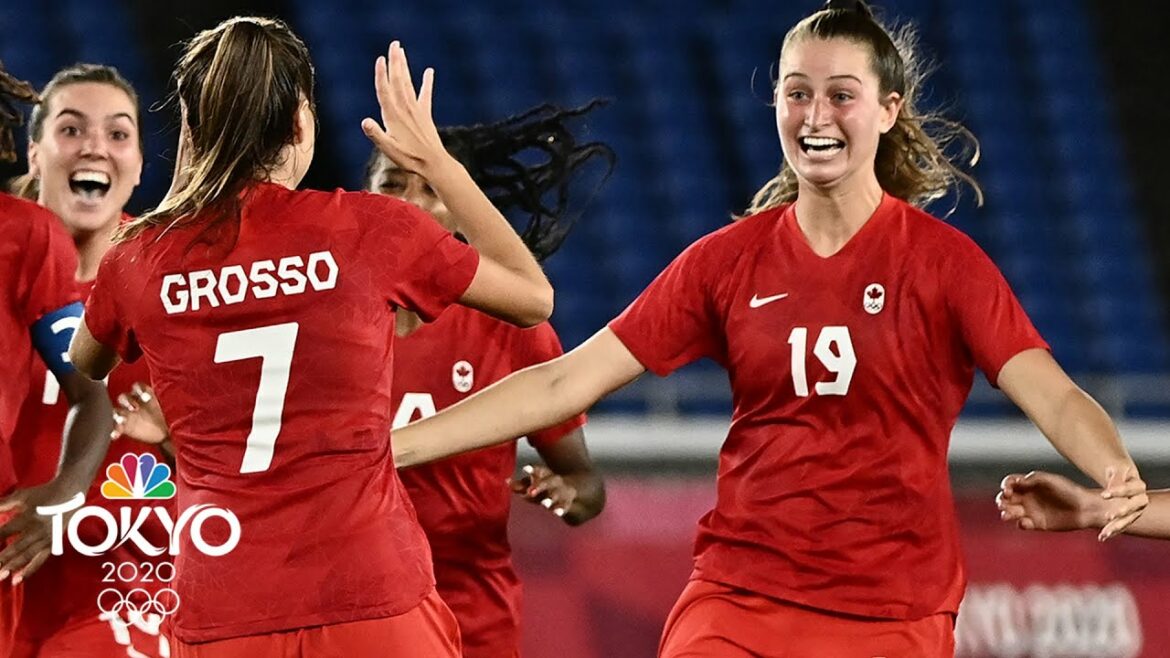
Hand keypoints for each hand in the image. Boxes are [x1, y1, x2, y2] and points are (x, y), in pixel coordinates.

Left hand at [0, 484, 82, 583]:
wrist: (70, 493)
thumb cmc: (43, 493)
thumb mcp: (22, 496)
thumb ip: (3, 504)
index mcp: (27, 517)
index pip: (4, 532)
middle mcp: (37, 530)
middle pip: (14, 548)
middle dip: (0, 559)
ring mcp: (46, 538)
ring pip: (26, 556)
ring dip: (12, 567)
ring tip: (0, 576)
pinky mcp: (52, 544)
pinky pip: (40, 560)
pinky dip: (29, 570)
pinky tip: (17, 579)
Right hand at [112, 382, 167, 444]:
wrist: (169, 433)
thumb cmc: (171, 416)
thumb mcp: (172, 406)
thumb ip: (171, 399)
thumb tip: (179, 394)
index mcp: (147, 395)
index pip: (137, 386)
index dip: (139, 389)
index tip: (145, 397)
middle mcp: (136, 403)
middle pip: (123, 397)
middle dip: (127, 401)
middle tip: (134, 408)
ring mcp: (129, 415)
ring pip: (117, 410)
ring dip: (118, 414)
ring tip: (122, 420)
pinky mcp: (125, 427)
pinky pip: (116, 426)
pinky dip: (114, 430)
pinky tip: (115, 434)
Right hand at [361, 41, 447, 177]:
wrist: (434, 164)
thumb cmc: (409, 159)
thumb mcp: (389, 149)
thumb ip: (376, 135)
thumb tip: (365, 122)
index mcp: (393, 115)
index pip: (384, 90)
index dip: (381, 74)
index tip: (380, 59)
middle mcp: (405, 108)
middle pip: (398, 80)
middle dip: (395, 62)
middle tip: (393, 44)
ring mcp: (416, 110)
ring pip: (408, 83)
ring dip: (404, 66)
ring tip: (401, 51)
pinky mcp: (425, 114)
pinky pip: (426, 94)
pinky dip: (427, 82)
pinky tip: (429, 71)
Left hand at [509, 464, 578, 522]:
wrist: (576, 489)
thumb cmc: (548, 486)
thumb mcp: (535, 483)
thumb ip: (520, 485)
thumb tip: (505, 481)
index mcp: (545, 474)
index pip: (539, 471)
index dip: (532, 470)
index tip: (525, 469)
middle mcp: (554, 482)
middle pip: (547, 482)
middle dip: (539, 486)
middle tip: (530, 492)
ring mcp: (562, 492)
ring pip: (556, 495)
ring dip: (550, 499)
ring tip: (545, 504)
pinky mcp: (567, 503)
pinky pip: (565, 507)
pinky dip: (561, 510)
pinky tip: (557, 513)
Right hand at [997, 471, 1111, 532]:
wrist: (1086, 508)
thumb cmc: (1069, 490)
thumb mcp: (1050, 480)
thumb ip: (1033, 479)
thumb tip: (1016, 481)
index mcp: (1029, 484)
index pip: (1010, 483)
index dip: (1005, 486)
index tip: (1007, 490)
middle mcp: (1027, 497)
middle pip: (1006, 498)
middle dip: (1001, 500)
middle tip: (1004, 503)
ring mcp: (1031, 511)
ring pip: (1011, 512)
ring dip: (1006, 513)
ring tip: (1008, 515)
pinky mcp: (1037, 524)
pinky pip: (1022, 524)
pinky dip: (1021, 524)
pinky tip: (1026, 522)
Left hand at [1099, 465, 1147, 540]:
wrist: (1121, 479)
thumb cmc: (1117, 473)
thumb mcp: (1116, 470)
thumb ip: (1115, 476)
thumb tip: (1112, 481)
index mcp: (1138, 486)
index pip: (1131, 489)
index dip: (1119, 491)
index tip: (1103, 494)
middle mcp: (1140, 500)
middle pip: (1134, 507)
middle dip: (1122, 512)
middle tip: (1108, 516)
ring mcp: (1136, 510)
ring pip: (1128, 520)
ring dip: (1116, 527)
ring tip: (1104, 533)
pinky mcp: (1129, 518)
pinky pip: (1122, 526)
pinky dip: (1112, 532)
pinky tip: (1102, 537)